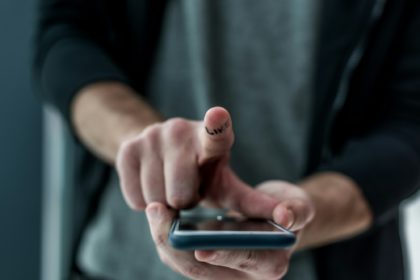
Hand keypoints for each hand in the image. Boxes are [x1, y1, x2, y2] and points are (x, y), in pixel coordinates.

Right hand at [116, 107, 279, 217]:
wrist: (160, 152)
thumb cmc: (202, 174)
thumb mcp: (227, 187)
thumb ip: (255, 204)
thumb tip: (288, 220)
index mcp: (213, 139)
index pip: (216, 131)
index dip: (216, 124)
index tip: (218, 114)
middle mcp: (180, 130)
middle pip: (181, 195)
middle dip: (185, 203)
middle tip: (188, 191)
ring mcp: (151, 136)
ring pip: (155, 199)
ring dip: (163, 204)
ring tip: (170, 186)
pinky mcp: (128, 148)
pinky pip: (134, 198)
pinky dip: (144, 201)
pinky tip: (152, 184)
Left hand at [145, 181, 313, 279]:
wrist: (273, 217)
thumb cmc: (286, 209)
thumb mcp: (298, 205)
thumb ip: (297, 209)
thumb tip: (287, 216)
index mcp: (269, 264)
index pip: (244, 261)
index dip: (224, 255)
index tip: (202, 248)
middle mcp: (243, 276)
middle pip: (203, 270)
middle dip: (177, 244)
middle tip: (159, 212)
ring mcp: (221, 272)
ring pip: (185, 264)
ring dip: (166, 239)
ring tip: (154, 210)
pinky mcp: (205, 263)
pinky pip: (181, 256)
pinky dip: (168, 237)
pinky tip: (159, 215)